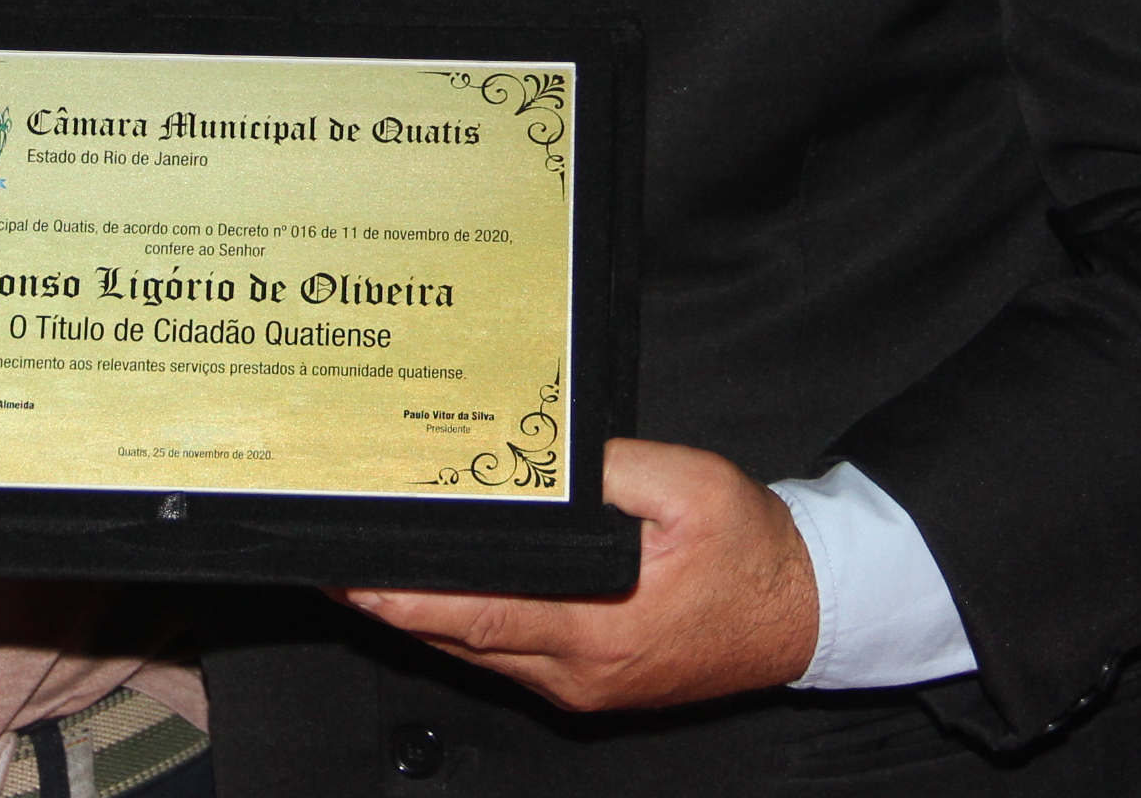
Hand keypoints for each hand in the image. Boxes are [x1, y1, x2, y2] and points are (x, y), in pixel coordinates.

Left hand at [344, 438, 816, 711]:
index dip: (408, 599)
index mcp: (602, 628)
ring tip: (369, 571)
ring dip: (424, 614)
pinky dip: (467, 623)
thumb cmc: (755, 553)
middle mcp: (581, 670)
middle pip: (463, 637)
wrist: (805, 611)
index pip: (482, 612)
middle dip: (394, 602)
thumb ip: (613, 469)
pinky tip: (441, 590)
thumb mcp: (693, 486)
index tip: (354, 580)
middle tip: (334, 563)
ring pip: (478, 651)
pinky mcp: (588, 681)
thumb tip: (547, 457)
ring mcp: (581, 684)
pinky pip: (507, 655)